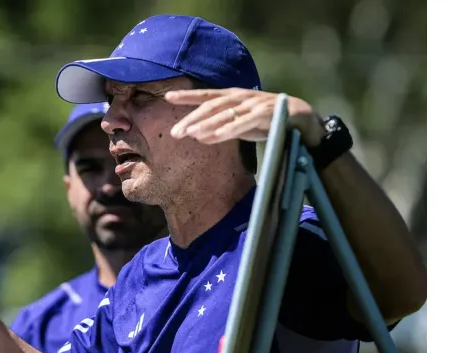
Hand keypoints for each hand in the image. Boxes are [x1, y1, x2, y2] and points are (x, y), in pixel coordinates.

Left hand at [165, 88, 324, 146]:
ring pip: (225, 113)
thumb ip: (222, 128)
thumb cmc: (270, 122)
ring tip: (189, 135)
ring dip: (206, 124)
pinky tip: (213, 137)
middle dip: (192, 118)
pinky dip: (227, 129)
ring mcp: (253, 104)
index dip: (188, 96)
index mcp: (234, 97)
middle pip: (211, 106)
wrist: (304, 120)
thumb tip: (198, 135)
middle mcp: (242, 97)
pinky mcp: (266, 114)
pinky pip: (243, 122)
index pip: (207, 96)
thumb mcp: (242, 125)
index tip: (167, 97)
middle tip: (174, 132)